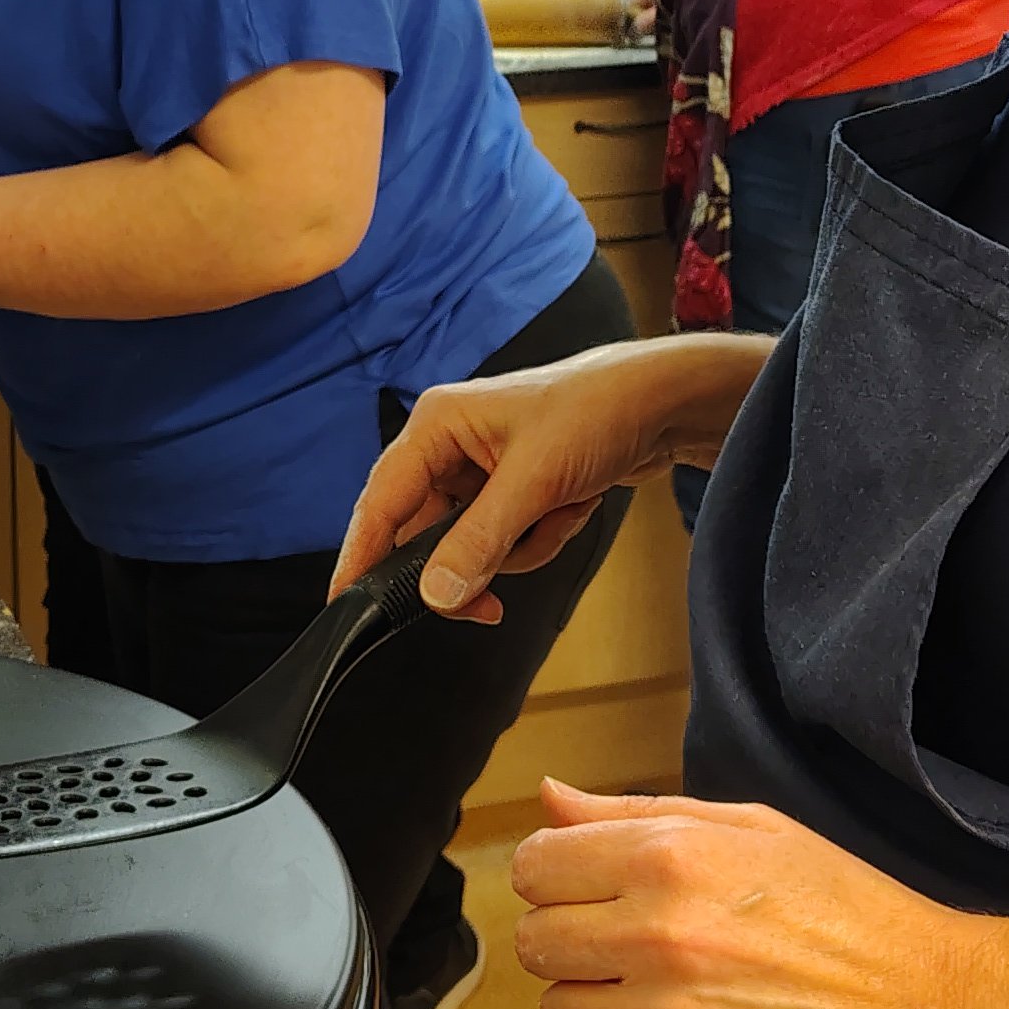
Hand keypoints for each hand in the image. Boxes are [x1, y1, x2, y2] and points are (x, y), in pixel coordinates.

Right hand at [330, 337, 766, 620]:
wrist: (664, 403)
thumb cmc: (596, 413)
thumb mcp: (534, 483)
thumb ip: (480, 541)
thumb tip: (434, 596)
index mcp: (436, 426)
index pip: (381, 502)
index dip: (361, 556)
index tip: (345, 605)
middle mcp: (449, 447)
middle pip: (425, 535)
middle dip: (472, 562)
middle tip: (490, 604)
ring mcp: (481, 471)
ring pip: (471, 546)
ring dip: (520, 547)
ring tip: (561, 512)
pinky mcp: (512, 491)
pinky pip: (506, 542)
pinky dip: (541, 538)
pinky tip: (573, 507)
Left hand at [510, 779, 998, 1008]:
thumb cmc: (847, 916)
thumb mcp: (753, 832)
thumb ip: (637, 814)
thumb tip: (548, 799)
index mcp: (670, 858)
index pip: (536, 868)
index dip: (559, 879)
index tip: (590, 892)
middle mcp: (660, 939)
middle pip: (537, 945)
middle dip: (574, 944)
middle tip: (636, 949)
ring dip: (601, 1008)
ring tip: (672, 999)